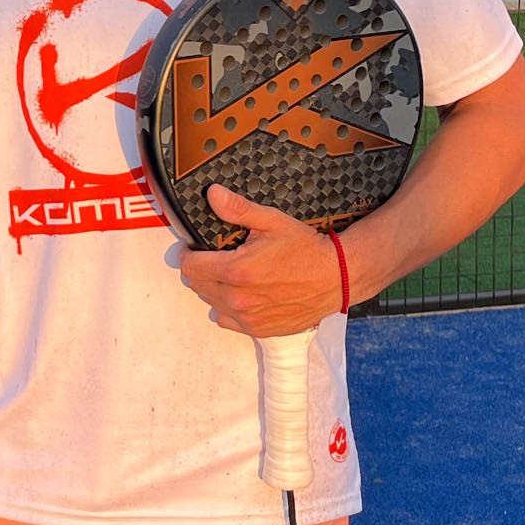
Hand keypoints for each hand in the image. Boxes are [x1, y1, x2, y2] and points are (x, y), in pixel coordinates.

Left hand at [176, 184, 343, 337]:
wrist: (336, 277)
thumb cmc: (306, 249)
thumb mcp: (272, 221)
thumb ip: (238, 210)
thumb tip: (212, 194)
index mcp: (237, 271)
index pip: (190, 266)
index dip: (188, 253)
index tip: (194, 247)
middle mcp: (238, 299)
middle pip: (197, 286)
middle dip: (199, 269)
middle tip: (213, 257)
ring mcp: (248, 318)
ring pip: (210, 303)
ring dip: (212, 288)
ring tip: (229, 274)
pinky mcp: (259, 330)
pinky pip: (227, 321)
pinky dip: (227, 308)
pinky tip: (241, 294)